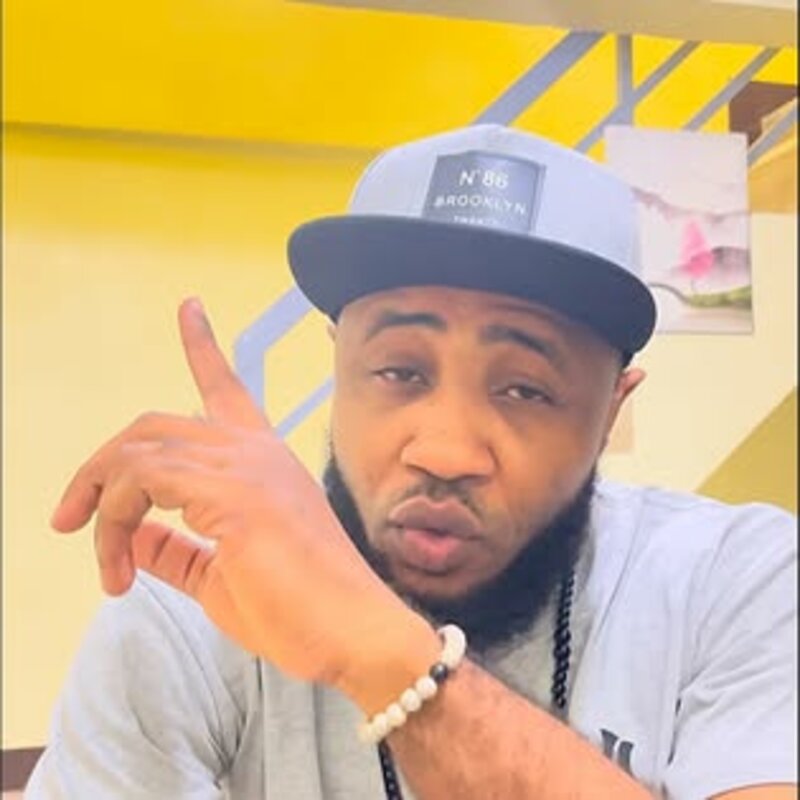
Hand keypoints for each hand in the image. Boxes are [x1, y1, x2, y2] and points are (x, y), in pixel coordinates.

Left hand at [52, 298, 436, 696]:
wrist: (351, 633)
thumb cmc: (300, 610)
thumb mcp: (221, 577)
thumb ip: (177, 550)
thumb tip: (134, 535)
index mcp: (264, 461)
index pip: (227, 389)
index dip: (203, 346)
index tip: (188, 309)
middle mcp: (256, 451)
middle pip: (154, 426)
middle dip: (98, 468)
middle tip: (71, 520)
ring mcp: (247, 467)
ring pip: (139, 454)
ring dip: (102, 507)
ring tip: (106, 567)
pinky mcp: (236, 495)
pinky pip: (144, 484)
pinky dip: (114, 522)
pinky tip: (120, 565)